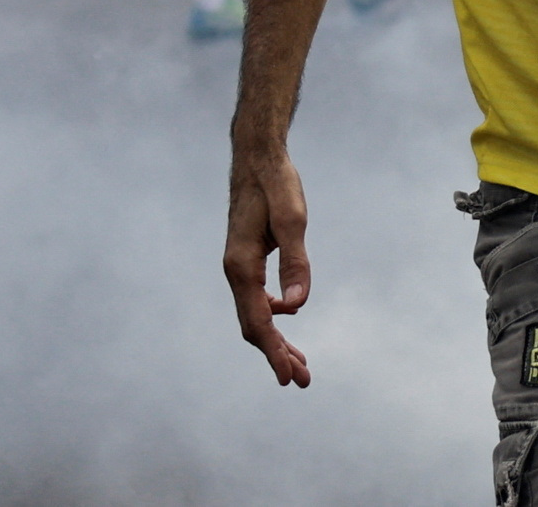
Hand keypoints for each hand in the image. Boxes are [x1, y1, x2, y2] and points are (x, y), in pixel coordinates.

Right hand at [224, 151, 312, 386]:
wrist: (257, 157)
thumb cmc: (276, 183)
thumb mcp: (292, 219)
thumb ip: (296, 262)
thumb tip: (297, 307)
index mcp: (242, 265)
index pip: (258, 321)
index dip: (273, 352)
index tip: (287, 377)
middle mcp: (235, 269)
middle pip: (254, 325)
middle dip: (276, 354)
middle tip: (301, 380)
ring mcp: (239, 265)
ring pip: (254, 314)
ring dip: (275, 340)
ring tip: (299, 363)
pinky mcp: (247, 259)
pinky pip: (256, 298)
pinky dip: (273, 317)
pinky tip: (288, 319)